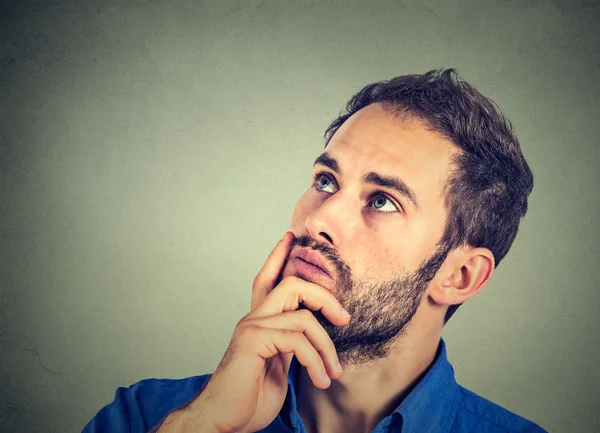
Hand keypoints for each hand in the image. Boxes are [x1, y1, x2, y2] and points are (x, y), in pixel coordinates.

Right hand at [160, 232, 350, 432]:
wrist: (223, 420)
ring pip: (303, 317)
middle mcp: (253, 319)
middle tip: (344, 318)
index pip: (266, 280)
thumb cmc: (249, 397)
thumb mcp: (277, 366)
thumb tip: (314, 335)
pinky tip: (320, 379)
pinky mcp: (253, 341)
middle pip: (291, 285)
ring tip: (333, 373)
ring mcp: (252, 327)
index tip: (290, 237)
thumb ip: (290, 345)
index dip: (278, 257)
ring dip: (327, 348)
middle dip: (324, 296)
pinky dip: (317, 360)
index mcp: (259, 323)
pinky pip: (298, 339)